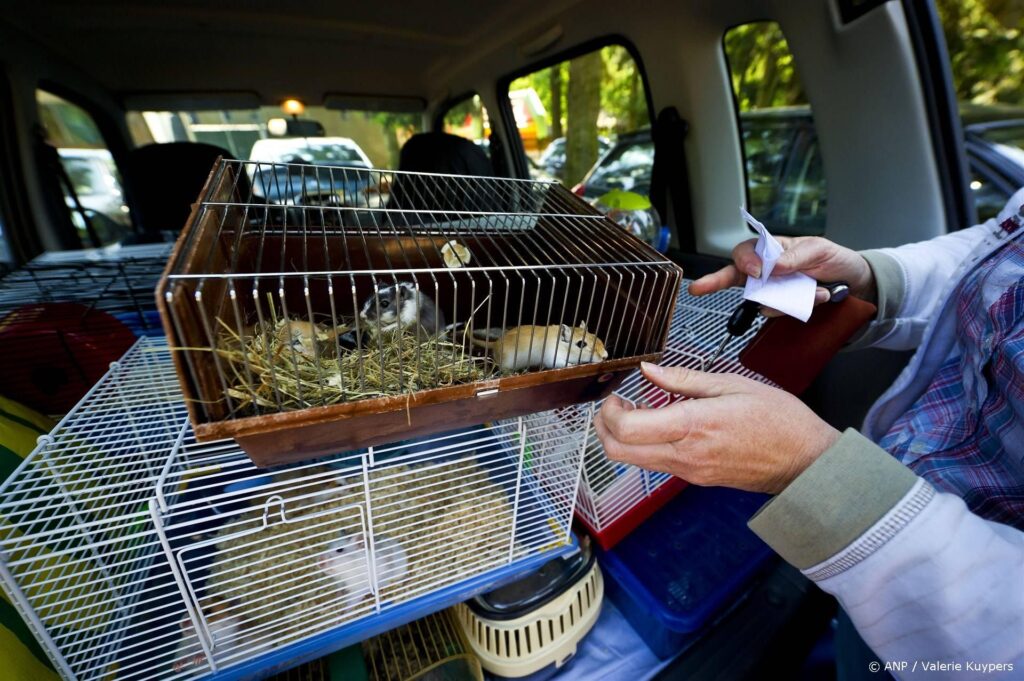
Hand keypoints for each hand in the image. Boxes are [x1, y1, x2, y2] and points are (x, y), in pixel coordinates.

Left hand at [594, 363, 839, 493]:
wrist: (807, 461)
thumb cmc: (779, 419)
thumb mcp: (732, 384)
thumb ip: (683, 379)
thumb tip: (648, 370)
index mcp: (693, 426)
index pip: (628, 429)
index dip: (609, 412)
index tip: (615, 394)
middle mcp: (685, 455)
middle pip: (619, 452)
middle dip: (604, 428)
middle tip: (613, 405)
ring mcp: (690, 472)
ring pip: (635, 461)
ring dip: (623, 437)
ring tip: (637, 410)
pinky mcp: (696, 479)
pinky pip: (657, 464)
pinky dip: (646, 445)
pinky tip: (660, 424)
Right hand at [688, 236, 875, 314]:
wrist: (855, 283)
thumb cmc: (834, 259)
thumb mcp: (819, 249)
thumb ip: (796, 256)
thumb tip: (773, 265)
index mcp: (772, 250)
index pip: (746, 251)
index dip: (744, 260)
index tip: (754, 270)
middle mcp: (766, 272)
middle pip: (734, 276)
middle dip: (714, 282)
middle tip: (699, 288)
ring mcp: (773, 292)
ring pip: (761, 300)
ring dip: (786, 299)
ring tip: (818, 291)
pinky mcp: (783, 308)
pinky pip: (780, 312)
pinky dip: (801, 306)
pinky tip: (820, 297)